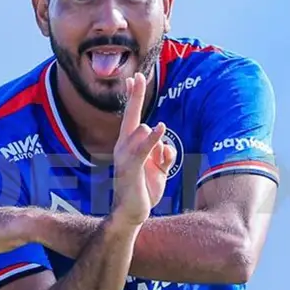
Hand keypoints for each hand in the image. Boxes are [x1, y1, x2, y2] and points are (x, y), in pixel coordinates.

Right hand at [111, 73, 176, 225]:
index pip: (131, 116)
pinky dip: (153, 139)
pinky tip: (162, 128)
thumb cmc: (144, 189)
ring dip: (158, 147)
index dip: (134, 97)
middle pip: (133, 116)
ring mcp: (125, 156)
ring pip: (146, 133)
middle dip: (136, 95)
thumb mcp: (158, 167)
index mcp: (128, 145)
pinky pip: (145, 148)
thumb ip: (163, 152)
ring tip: (157, 165)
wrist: (132, 212)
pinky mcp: (132, 167)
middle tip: (139, 77)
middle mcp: (123, 146)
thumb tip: (165, 145)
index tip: (134, 78)